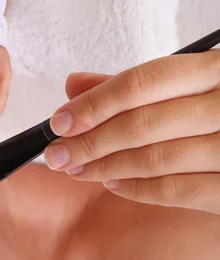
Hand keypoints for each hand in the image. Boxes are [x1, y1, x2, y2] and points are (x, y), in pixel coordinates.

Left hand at [43, 51, 219, 214]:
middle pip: (144, 124)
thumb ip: (135, 85)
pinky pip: (183, 191)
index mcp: (217, 67)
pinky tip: (112, 184)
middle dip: (90, 142)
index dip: (94, 104)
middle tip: (56, 155)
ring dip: (107, 167)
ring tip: (76, 169)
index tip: (58, 122)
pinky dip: (140, 189)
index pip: (142, 82)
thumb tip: (73, 85)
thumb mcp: (193, 81)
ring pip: (159, 159)